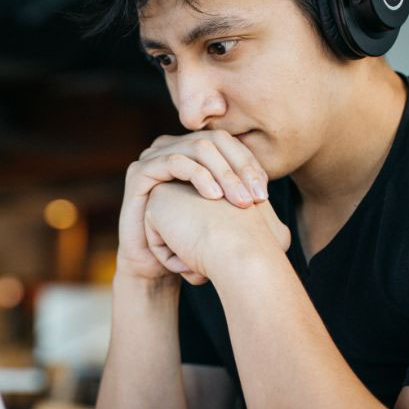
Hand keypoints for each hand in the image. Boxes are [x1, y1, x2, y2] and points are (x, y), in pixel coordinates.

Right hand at [116, 130, 268, 281]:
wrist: (155, 266)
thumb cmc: (190, 241)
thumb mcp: (221, 216)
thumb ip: (240, 197)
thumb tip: (269, 191)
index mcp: (192, 152)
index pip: (229, 144)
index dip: (249, 164)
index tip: (264, 194)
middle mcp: (173, 147)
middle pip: (215, 141)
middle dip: (240, 169)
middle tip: (257, 198)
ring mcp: (154, 156)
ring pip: (198, 148)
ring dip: (224, 173)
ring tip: (240, 201)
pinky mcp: (139, 171)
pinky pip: (174, 162)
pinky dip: (198, 176)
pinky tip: (214, 197)